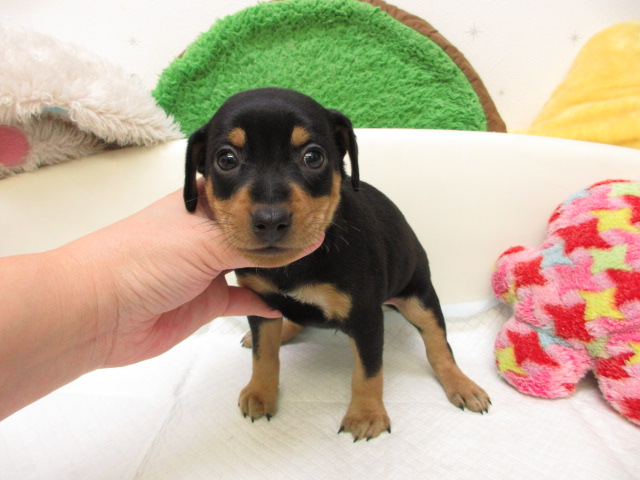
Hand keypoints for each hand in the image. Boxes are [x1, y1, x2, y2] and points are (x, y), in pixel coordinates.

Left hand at [61, 185, 322, 367]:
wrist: (99, 313)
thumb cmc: (146, 258)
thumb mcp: (204, 242)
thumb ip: (255, 247)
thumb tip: (306, 240)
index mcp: (200, 205)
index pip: (244, 194)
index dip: (274, 196)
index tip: (310, 196)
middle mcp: (204, 234)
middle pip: (250, 232)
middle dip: (278, 233)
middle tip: (317, 229)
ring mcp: (205, 270)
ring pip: (248, 267)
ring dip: (273, 268)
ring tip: (312, 262)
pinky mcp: (206, 304)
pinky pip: (241, 302)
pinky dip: (262, 303)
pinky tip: (285, 302)